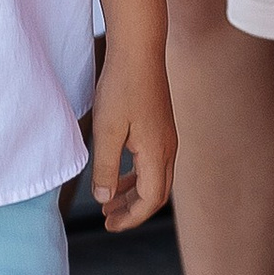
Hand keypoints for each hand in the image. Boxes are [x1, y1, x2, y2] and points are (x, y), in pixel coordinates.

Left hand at [88, 41, 174, 229]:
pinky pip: (153, 162)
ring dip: (134, 193)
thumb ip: (106, 168)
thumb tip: (105, 199)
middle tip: (108, 220)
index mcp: (157, 153)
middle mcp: (168, 148)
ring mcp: (167, 137)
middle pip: (156, 194)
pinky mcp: (162, 127)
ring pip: (156, 178)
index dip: (130, 218)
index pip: (149, 200)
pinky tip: (118, 173)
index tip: (109, 224)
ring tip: (109, 201)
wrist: (139, 50)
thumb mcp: (106, 131)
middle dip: (133, 210)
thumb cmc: (121, 86)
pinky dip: (137, 175)